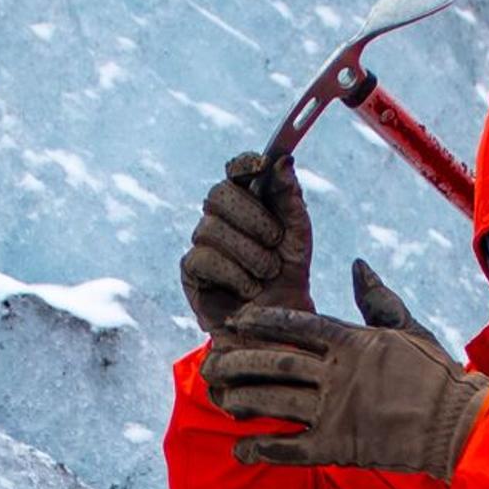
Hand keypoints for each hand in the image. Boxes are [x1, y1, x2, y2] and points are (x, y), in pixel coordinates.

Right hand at [179, 151, 311, 333]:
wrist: (280, 327)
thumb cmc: (288, 277)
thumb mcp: (298, 236)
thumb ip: (290, 198)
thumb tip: (282, 161)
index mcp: (246, 203)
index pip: (235, 170)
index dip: (244, 163)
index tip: (263, 165)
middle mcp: (219, 218)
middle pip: (219, 194)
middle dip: (252, 217)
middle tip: (276, 241)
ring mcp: (202, 243)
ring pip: (211, 228)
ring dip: (248, 252)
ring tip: (268, 273)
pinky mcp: (190, 272)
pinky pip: (203, 258)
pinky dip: (233, 273)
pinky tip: (249, 288)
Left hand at [207, 260, 488, 478]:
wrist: (459, 426)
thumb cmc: (439, 376)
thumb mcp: (409, 328)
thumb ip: (377, 299)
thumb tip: (357, 265)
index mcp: (355, 342)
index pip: (298, 326)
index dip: (262, 323)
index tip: (236, 321)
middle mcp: (340, 374)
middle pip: (277, 362)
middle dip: (239, 361)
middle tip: (211, 362)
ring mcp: (337, 411)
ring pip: (276, 401)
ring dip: (243, 400)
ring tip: (220, 399)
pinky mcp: (339, 447)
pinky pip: (291, 448)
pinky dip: (263, 449)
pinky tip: (241, 448)